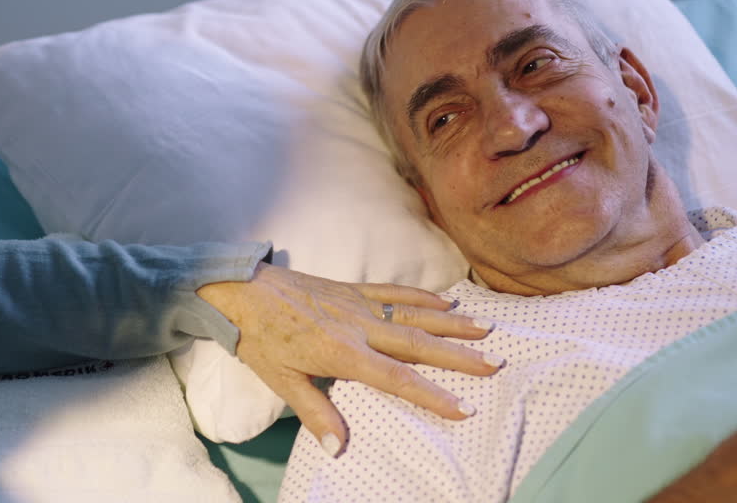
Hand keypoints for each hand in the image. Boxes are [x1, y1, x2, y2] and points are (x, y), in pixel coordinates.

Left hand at [197, 262, 500, 455]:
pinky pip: (393, 292)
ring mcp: (357, 304)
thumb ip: (315, 413)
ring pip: (413, 315)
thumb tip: (340, 448)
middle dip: (457, 356)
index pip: (396, 378)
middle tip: (495, 364)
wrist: (241, 290)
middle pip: (416, 344)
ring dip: (450, 325)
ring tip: (485, 330)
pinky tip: (445, 303)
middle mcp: (358, 326)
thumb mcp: (282, 381)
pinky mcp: (351, 288)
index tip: (464, 407)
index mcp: (342, 352)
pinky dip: (421, 297)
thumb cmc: (260, 338)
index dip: (432, 394)